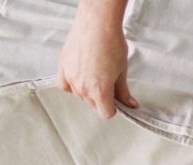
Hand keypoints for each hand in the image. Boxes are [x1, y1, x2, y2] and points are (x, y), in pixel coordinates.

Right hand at [57, 1, 137, 118]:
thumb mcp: (122, 70)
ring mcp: (71, 79)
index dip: (113, 108)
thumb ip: (123, 91)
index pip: (106, 113)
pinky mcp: (62, 68)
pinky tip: (80, 75)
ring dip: (87, 89)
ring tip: (95, 71)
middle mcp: (83, 88)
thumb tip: (130, 103)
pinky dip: (71, 84)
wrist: (97, 23)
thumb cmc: (110, 42)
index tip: (115, 101)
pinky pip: (65, 86)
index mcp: (100, 91)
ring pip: (80, 95)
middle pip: (93, 104)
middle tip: (107, 80)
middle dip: (101, 97)